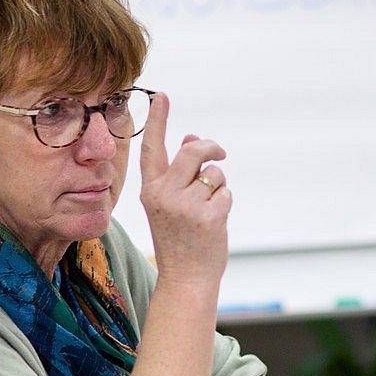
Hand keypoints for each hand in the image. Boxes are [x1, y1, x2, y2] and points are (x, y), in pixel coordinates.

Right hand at [137, 92, 230, 290]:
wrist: (185, 279)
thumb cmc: (179, 240)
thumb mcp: (169, 205)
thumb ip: (178, 173)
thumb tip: (191, 139)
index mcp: (150, 191)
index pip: (153, 148)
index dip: (159, 120)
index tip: (162, 95)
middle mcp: (164, 195)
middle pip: (193, 152)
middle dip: (211, 148)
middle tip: (220, 154)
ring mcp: (186, 206)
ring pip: (214, 174)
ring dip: (218, 186)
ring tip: (208, 209)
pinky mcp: (208, 216)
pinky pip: (226, 193)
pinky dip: (225, 204)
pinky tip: (214, 223)